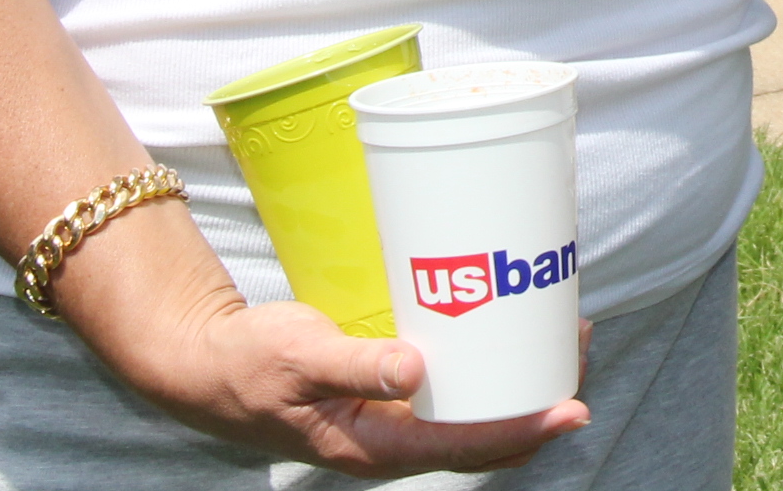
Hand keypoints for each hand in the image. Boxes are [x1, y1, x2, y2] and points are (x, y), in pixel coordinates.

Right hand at [111, 294, 591, 478]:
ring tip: (556, 337)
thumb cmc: (248, 364)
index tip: (574, 409)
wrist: (206, 364)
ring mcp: (393, 421)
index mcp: (377, 447)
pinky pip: (450, 393)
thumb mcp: (299, 356)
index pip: (467, 447)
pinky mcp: (388, 396)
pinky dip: (484, 369)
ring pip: (472, 415)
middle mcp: (394, 441)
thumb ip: (355, 363)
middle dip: (537, 401)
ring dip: (516, 384)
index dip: (525, 429)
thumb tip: (414, 370)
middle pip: (483, 436)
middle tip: (576, 348)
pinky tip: (501, 334)